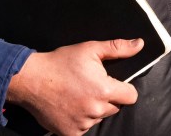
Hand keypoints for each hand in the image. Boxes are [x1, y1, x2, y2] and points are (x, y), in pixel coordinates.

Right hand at [5, 38, 142, 135]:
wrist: (31, 80)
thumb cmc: (61, 62)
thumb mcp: (90, 49)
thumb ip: (118, 48)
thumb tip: (139, 44)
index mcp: (105, 91)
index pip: (131, 96)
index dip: (125, 89)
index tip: (114, 83)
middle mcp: (96, 110)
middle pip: (114, 107)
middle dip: (108, 98)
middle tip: (90, 86)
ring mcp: (82, 124)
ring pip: (98, 118)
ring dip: (93, 109)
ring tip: (77, 95)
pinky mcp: (70, 133)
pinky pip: (83, 128)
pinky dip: (79, 120)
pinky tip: (69, 106)